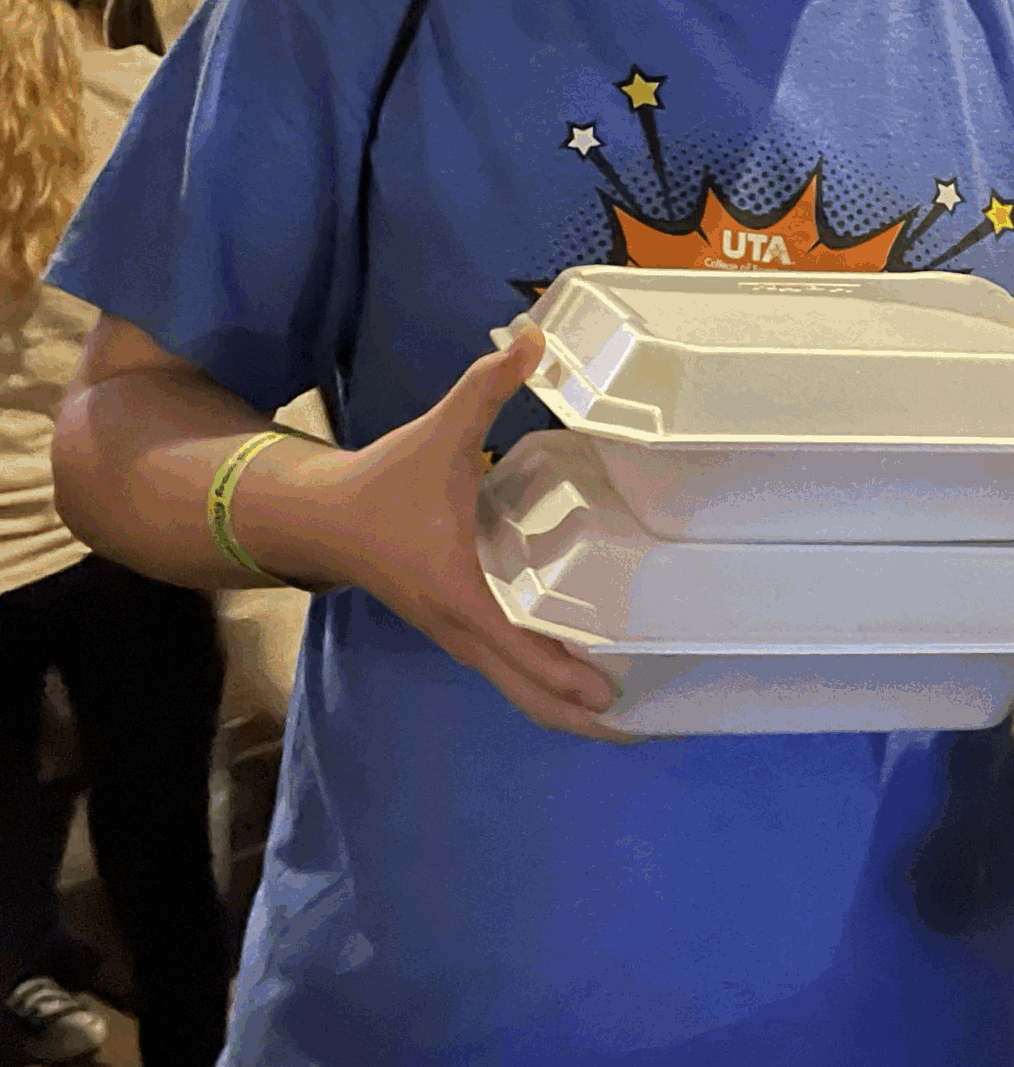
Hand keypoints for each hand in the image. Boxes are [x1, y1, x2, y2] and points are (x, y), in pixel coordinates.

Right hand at [281, 327, 625, 738]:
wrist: (320, 516)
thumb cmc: (385, 482)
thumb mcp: (441, 433)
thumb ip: (488, 387)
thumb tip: (534, 335)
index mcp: (462, 594)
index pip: (520, 651)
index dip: (565, 679)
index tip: (613, 701)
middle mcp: (462, 628)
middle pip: (525, 693)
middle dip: (576, 716)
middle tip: (640, 731)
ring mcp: (459, 634)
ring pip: (514, 688)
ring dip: (561, 708)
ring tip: (621, 717)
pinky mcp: (459, 627)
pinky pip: (506, 670)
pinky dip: (542, 685)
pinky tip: (579, 681)